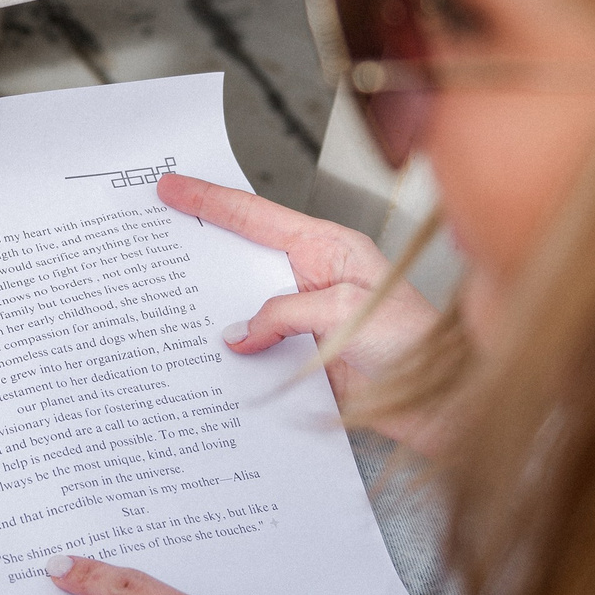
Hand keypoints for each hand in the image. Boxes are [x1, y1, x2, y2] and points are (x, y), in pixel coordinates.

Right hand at [157, 173, 443, 446]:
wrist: (440, 407)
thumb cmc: (417, 348)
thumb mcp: (345, 313)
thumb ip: (286, 313)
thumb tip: (240, 333)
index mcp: (330, 249)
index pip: (257, 216)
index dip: (209, 200)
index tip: (171, 187)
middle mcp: (315, 279)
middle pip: (243, 257)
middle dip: (200, 249)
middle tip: (154, 241)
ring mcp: (306, 319)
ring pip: (245, 307)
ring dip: (212, 311)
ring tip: (169, 308)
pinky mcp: (303, 357)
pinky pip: (256, 348)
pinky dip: (232, 353)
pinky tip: (208, 359)